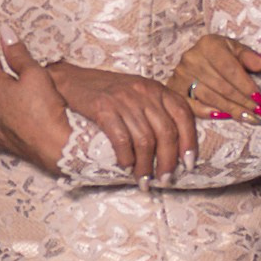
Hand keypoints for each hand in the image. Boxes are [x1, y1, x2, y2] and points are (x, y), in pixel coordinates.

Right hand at [46, 60, 198, 182]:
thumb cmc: (108, 92)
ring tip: (144, 180)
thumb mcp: (139, 94)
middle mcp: (144, 92)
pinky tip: (125, 166)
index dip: (188, 142)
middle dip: (167, 161)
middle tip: (164, 180)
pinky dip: (126, 157)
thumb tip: (177, 144)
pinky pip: (121, 138)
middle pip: (166, 132)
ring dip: (145, 165)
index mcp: (157, 89)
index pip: (182, 115)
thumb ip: (157, 111)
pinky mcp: (103, 108)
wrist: (72, 80)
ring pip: (145, 140)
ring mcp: (124, 99)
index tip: (188, 164)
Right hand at [165, 34, 260, 122]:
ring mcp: (181, 75)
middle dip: (243, 102)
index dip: (246, 86)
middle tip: (260, 114)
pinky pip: (192, 106)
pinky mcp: (174, 89)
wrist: (196, 58)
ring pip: (210, 97)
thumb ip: (249, 56)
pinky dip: (209, 112)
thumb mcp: (235, 49)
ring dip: (231, 110)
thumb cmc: (220, 54)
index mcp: (208, 44)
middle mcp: (191, 58)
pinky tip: (224, 116)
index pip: (230, 69)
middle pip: (221, 86)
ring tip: (249, 118)